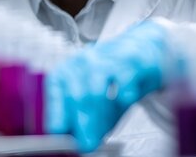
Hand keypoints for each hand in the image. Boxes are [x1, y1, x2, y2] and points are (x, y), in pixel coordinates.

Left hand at [44, 20, 169, 152]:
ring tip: (106, 131)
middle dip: (82, 124)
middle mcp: (81, 63)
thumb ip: (86, 120)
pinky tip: (125, 101)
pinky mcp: (129, 61)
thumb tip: (81, 143)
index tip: (58, 133)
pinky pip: (124, 82)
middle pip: (76, 96)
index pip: (56, 92)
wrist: (140, 51)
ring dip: (100, 117)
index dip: (56, 114)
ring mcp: (105, 59)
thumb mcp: (92, 100)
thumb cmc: (110, 80)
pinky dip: (124, 95)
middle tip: (87, 144)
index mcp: (65, 72)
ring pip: (95, 91)